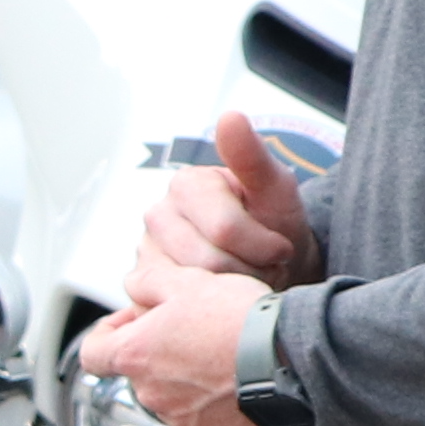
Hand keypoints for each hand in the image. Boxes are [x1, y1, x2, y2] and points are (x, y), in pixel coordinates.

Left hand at [81, 277, 264, 425]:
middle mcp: (151, 393)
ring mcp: (179, 421)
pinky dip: (209, 406)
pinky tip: (232, 383)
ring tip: (219, 354)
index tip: (126, 325)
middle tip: (192, 330)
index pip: (93, 352)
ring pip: (170, 397)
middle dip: (158, 352)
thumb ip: (147, 282)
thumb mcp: (186, 280)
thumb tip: (133, 286)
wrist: (288, 357)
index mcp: (135, 354)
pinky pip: (199, 422)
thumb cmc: (239, 320)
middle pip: (139, 372)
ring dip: (185, 379)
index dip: (106, 335)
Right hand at [141, 110, 319, 296]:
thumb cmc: (274, 224)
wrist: (270, 263)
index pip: (225, 230)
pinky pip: (177, 308)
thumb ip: (252, 157)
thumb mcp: (276, 189)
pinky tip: (224, 295)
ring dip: (233, 291)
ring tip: (249, 278)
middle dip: (250, 271)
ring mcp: (146, 254)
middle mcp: (157, 216)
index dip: (264, 247)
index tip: (281, 247)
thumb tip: (229, 117)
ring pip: (195, 289)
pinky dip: (209, 308)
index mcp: (186, 185)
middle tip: (266, 266)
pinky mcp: (143, 288)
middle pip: (209, 262)